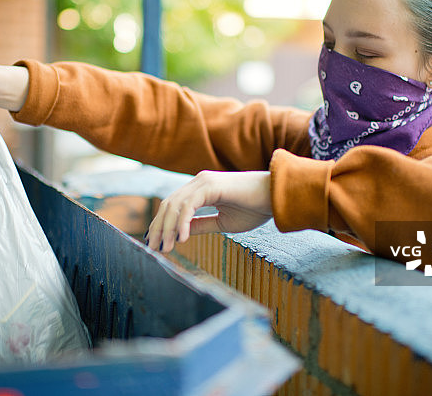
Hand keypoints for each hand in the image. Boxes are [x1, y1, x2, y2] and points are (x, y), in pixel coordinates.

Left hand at [145, 170, 272, 252]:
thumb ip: (201, 225)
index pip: (173, 206)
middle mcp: (199, 182)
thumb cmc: (256, 208)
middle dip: (159, 228)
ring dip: (168, 228)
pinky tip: (182, 239)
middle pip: (168, 204)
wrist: (278, 197)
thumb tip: (180, 234)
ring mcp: (204, 181)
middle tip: (153, 249)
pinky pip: (189, 205)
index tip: (156, 244)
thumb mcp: (222, 222)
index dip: (161, 225)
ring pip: (175, 205)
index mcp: (200, 189)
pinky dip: (183, 223)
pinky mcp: (211, 185)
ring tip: (165, 248)